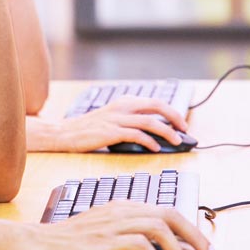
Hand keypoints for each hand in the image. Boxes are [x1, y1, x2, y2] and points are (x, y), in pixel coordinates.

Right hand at [28, 96, 190, 152]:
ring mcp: (116, 119)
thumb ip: (130, 120)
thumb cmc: (89, 129)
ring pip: (149, 121)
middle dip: (175, 117)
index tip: (182, 122)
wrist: (64, 133)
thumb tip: (155, 133)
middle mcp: (122, 107)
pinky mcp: (110, 132)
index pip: (154, 102)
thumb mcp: (111, 118)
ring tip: (176, 141)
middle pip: (156, 106)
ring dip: (166, 131)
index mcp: (124, 102)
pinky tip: (155, 148)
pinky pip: (135, 134)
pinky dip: (149, 141)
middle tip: (185, 130)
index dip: (171, 111)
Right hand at [28, 201, 219, 249]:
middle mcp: (122, 210)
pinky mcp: (107, 240)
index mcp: (122, 207)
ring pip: (161, 228)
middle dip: (196, 235)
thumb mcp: (100, 234)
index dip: (189, 227)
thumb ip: (124, 236)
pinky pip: (143, 245)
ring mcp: (114, 224)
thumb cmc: (66, 245)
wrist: (38, 246)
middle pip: (171, 214)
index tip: (203, 246)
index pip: (165, 210)